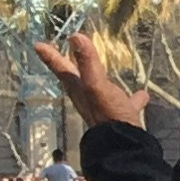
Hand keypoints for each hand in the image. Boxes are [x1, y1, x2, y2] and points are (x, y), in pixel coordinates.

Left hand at [33, 31, 148, 133]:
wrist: (125, 144)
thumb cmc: (108, 113)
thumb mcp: (96, 85)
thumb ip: (88, 62)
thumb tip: (75, 36)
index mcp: (78, 88)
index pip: (62, 68)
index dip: (51, 56)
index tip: (38, 45)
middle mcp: (87, 97)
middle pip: (75, 77)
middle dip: (69, 65)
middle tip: (63, 54)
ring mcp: (103, 107)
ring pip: (97, 89)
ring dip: (98, 79)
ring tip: (102, 68)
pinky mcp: (120, 116)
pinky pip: (125, 102)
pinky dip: (131, 97)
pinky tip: (142, 94)